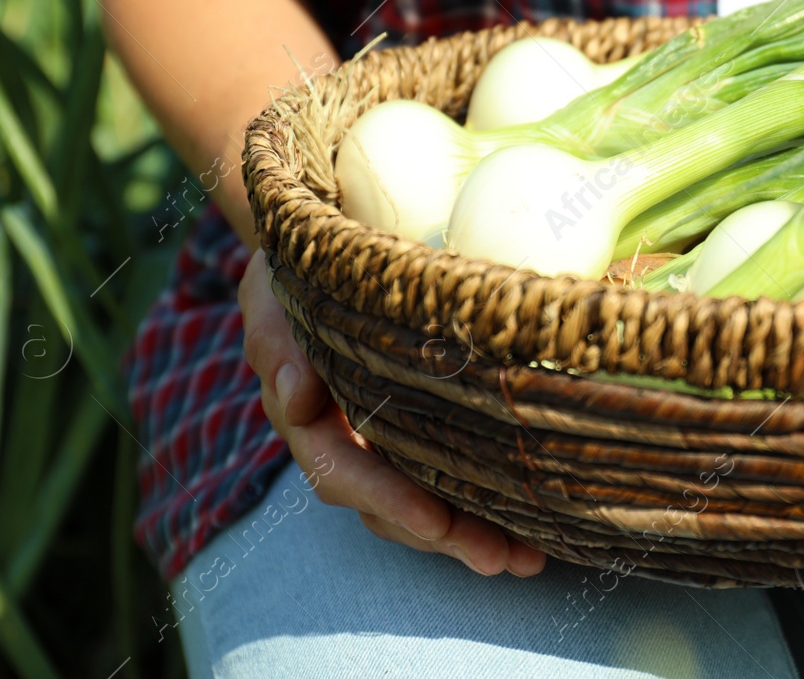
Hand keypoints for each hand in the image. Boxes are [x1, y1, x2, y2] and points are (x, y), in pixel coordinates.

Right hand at [240, 249, 546, 576]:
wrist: (322, 245)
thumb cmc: (297, 263)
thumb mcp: (273, 287)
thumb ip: (276, 342)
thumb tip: (296, 398)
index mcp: (303, 412)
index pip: (339, 469)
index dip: (387, 499)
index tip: (436, 521)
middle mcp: (341, 437)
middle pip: (387, 505)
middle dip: (444, 535)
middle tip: (502, 557)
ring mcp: (380, 438)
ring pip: (419, 503)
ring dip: (470, 535)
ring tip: (528, 558)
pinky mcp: (416, 428)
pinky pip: (445, 477)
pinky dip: (482, 506)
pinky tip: (530, 529)